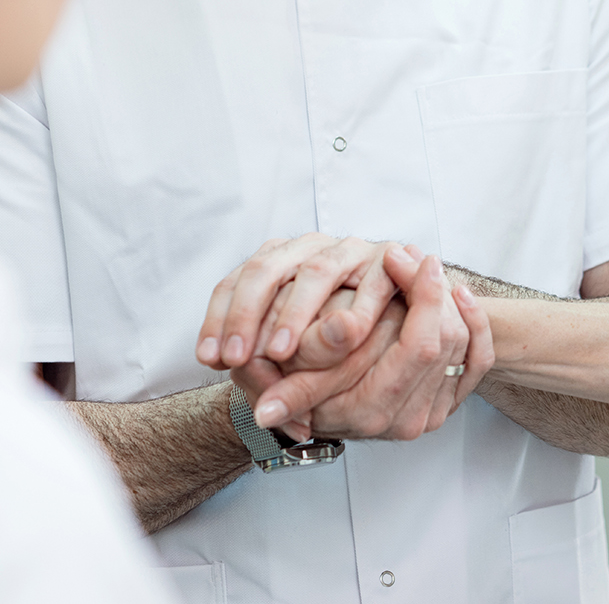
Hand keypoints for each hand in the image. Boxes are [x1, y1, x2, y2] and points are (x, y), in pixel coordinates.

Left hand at [198, 233, 403, 370]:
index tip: (209, 360)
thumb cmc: (332, 331)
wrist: (398, 304)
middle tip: (236, 358)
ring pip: (315, 272)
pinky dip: (358, 310)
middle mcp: (308, 248)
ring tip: (278, 353)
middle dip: (246, 315)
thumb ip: (254, 349)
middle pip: (265, 270)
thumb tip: (213, 361)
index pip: (234, 283)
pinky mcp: (388, 261)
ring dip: (294, 313)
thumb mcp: (287, 341)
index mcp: (277, 260)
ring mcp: (349, 251)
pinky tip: (345, 341)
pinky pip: (371, 281)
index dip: (218, 319)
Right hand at [236, 247, 492, 440]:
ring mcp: (431, 413)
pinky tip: (459, 293)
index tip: (408, 257)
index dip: (422, 295)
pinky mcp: (446, 403)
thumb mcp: (292, 376)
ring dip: (450, 299)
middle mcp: (408, 418)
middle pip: (449, 341)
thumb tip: (308, 350)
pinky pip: (478, 360)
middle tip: (412, 252)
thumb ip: (304, 362)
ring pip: (464, 345)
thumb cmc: (299, 387)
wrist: (317, 415)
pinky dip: (475, 324)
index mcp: (375, 411)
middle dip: (436, 289)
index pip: (421, 347)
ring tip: (424, 265)